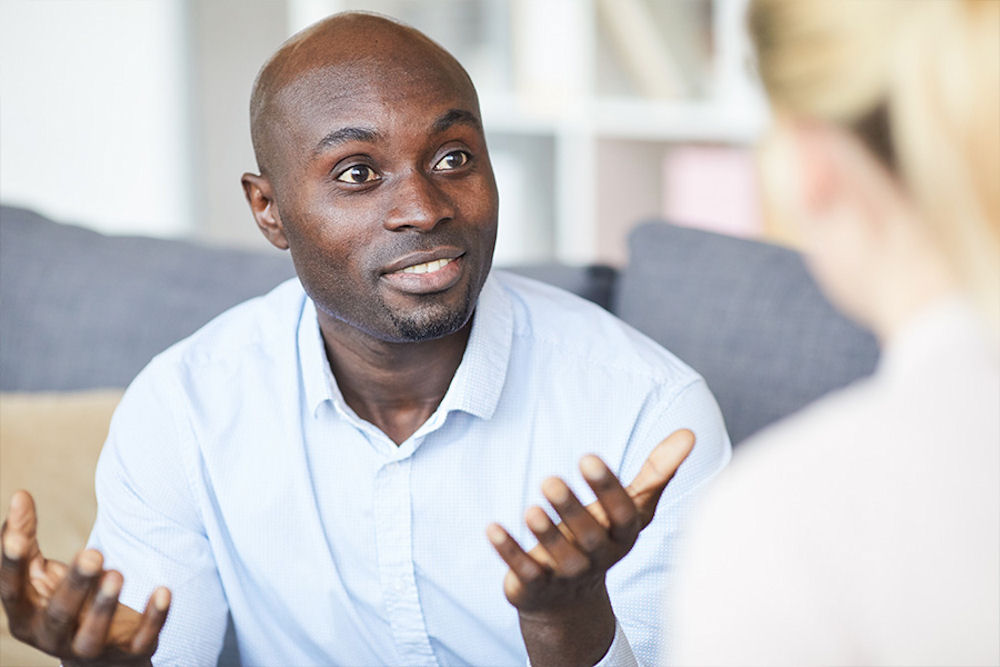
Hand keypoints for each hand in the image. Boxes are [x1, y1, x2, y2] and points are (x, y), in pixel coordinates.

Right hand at [0, 490, 169, 664]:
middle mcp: (53, 638)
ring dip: (106, 605)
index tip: (18, 539)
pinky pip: (141, 640)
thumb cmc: (63, 600)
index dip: (12, 566)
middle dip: (75, 585)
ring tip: (117, 573)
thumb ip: (26, 538)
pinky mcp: (130, 653)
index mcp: (27, 616)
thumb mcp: (41, 574)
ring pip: (93, 635)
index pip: (12, 593)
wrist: (102, 654)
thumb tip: (19, 494)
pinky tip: (163, 591)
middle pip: (59, 614)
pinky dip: (154, 618)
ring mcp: (91, 650)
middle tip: (93, 553)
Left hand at [487, 429, 694, 665]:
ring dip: (545, 534)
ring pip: (558, 558)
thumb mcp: (631, 508)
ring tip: (531, 507)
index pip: (622, 514)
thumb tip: (689, 433)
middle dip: (570, 510)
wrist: (569, 600)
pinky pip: (523, 572)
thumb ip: (656, 473)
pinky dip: (509, 551)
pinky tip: (492, 528)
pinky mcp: (535, 587)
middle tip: (550, 480)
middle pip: (589, 536)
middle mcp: (598, 558)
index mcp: (622, 536)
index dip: (606, 488)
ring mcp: (566, 576)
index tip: (588, 457)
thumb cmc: (602, 537)